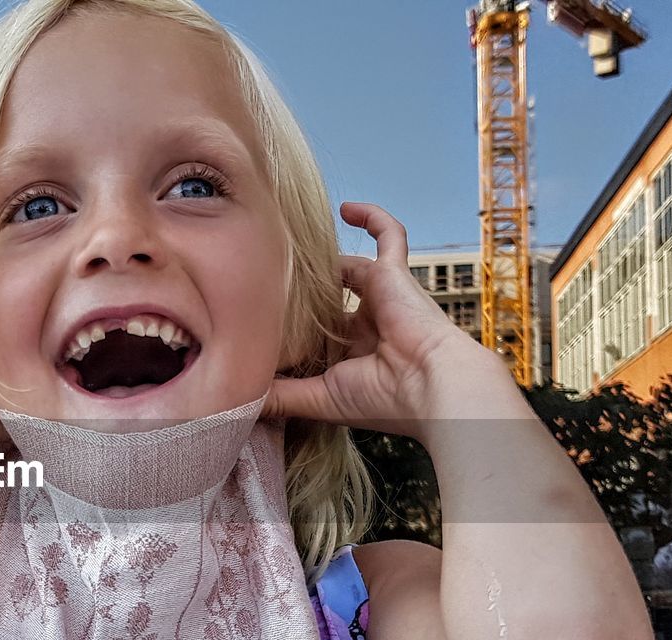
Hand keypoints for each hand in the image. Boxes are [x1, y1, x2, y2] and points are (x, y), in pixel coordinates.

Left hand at [261, 203, 505, 438]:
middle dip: (302, 293)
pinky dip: (373, 217)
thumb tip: (239, 399)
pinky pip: (389, 234)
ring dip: (321, 261)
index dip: (293, 330)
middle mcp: (365, 325)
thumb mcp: (318, 399)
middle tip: (263, 280)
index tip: (258, 324)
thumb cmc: (381, 399)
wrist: (432, 387)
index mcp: (350, 356)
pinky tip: (346, 208)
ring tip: (286, 246)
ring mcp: (380, 297)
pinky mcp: (392, 274)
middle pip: (327, 299)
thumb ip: (281, 396)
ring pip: (348, 267)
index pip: (315, 335)